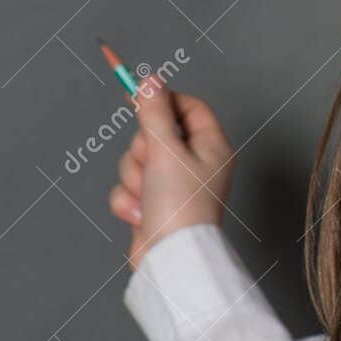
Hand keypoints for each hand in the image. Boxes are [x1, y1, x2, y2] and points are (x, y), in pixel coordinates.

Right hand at [107, 75, 234, 269]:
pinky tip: (141, 216)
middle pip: (156, 133)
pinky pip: (129, 188)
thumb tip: (151, 80)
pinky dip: (129, 201)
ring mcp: (174, 185)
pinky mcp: (154, 205)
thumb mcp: (166, 150)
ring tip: (149, 197)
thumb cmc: (180, 206)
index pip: (189, 107)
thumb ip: (155, 113)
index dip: (164, 99)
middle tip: (153, 165)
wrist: (170, 260)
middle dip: (143, 150)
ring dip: (134, 178)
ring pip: (137, 161)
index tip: (139, 95)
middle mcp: (196, 164)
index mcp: (211, 146)